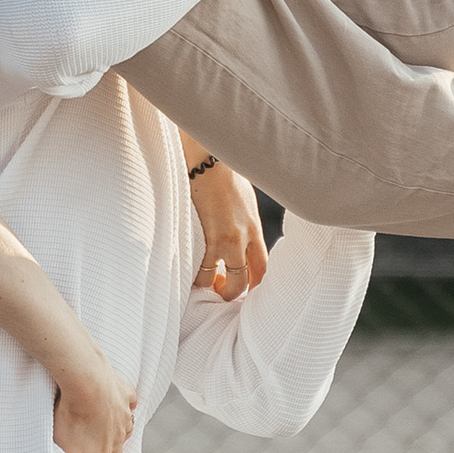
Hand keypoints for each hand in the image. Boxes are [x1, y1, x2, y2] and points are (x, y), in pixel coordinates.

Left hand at [51, 347, 136, 452]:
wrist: (87, 380)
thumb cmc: (71, 414)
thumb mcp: (63, 446)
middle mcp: (118, 439)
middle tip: (90, 450)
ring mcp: (125, 416)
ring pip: (125, 431)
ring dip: (115, 433)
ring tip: (99, 426)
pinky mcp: (126, 396)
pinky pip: (129, 404)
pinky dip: (123, 406)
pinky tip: (113, 403)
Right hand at [186, 148, 267, 300]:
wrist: (207, 160)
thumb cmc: (223, 173)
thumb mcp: (243, 199)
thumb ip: (243, 221)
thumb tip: (239, 231)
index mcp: (254, 229)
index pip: (263, 267)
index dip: (256, 285)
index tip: (245, 290)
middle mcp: (243, 239)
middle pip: (246, 280)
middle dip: (234, 292)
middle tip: (222, 292)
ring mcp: (223, 241)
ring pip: (222, 282)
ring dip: (213, 288)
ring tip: (204, 285)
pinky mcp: (204, 238)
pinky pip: (201, 270)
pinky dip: (195, 278)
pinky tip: (190, 277)